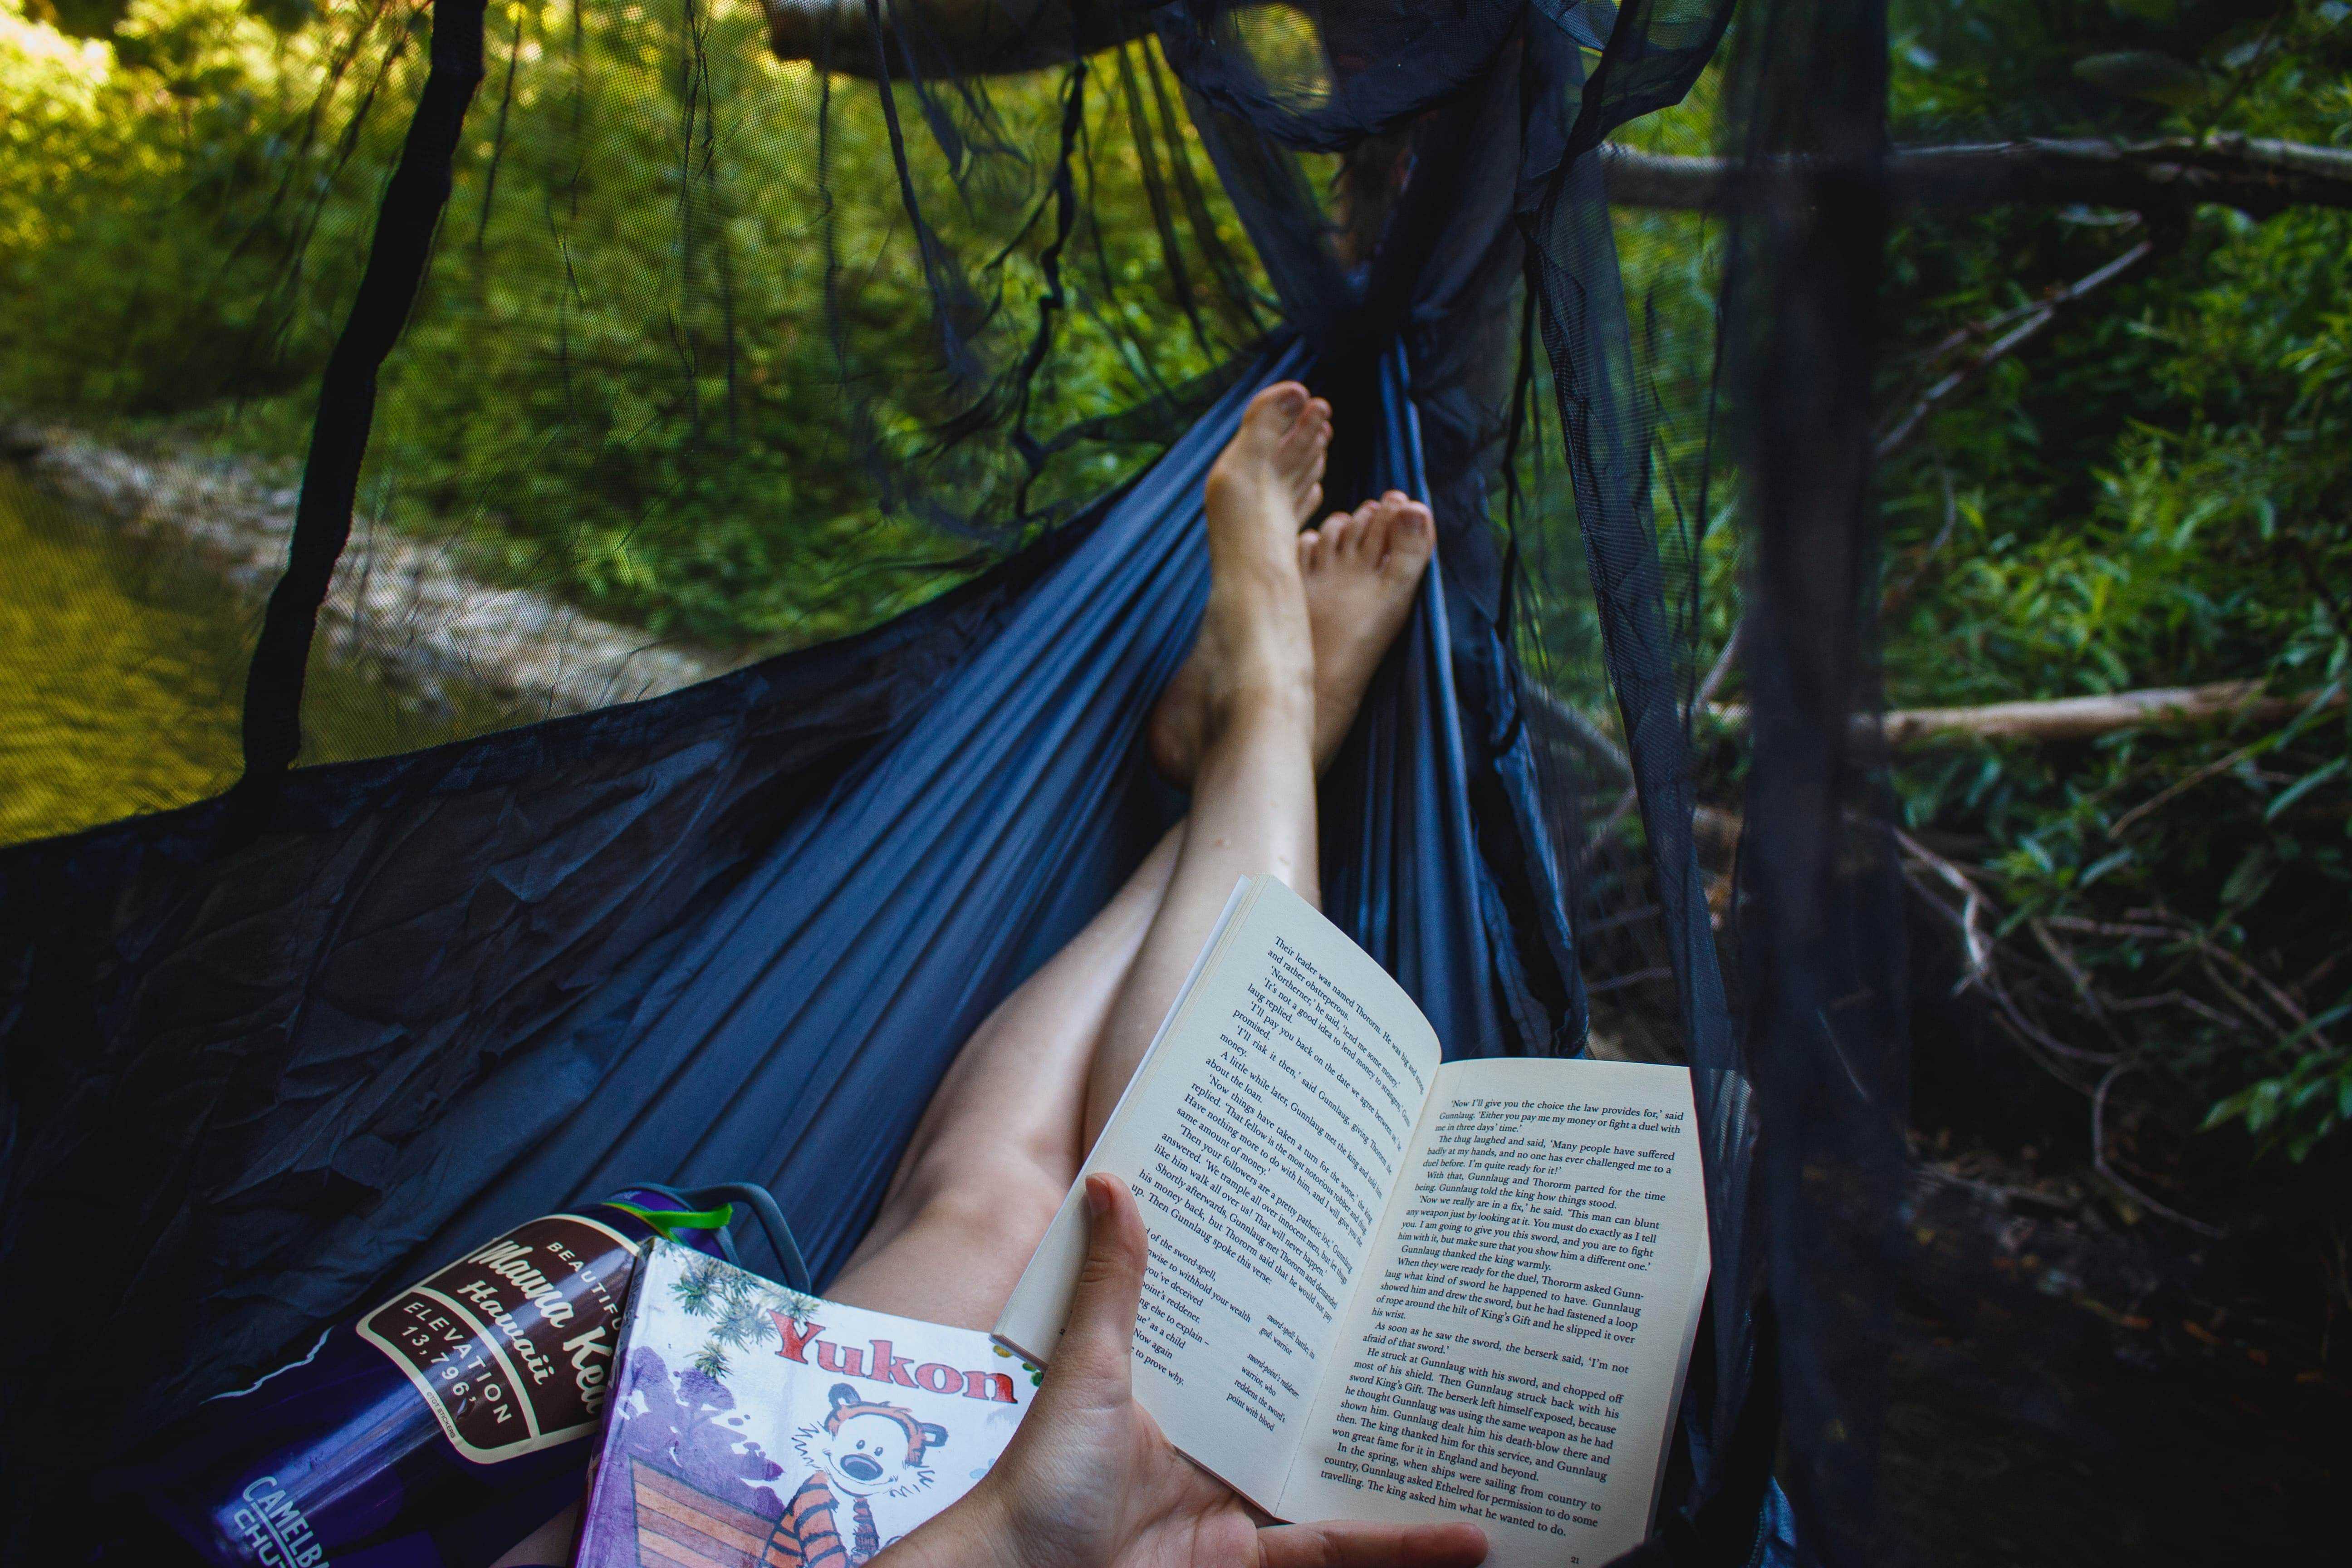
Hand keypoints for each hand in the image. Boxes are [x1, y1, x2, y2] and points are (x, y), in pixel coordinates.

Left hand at [875, 1175, 1486, 1567]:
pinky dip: (1401, 1544)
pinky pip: (1335, 1548)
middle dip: (1365, 1368)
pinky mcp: (1251, 1558)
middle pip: (1301, 1399)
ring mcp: (1233, 1502)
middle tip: (1438, 1320)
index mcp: (1176, 1386)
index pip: (1247, 1330)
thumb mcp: (1089, 1371)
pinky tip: (1468, 1538)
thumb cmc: (1039, 1478)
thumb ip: (1111, 1287)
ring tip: (1480, 1427)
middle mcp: (1210, 1440)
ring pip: (1332, 1471)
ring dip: (1401, 1456)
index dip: (1293, 1295)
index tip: (1348, 1248)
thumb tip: (1112, 1183)